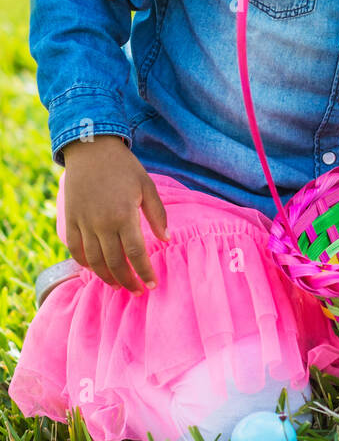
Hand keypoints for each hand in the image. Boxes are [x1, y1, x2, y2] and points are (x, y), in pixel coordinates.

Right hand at [62, 136, 168, 293]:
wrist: (91, 150)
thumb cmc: (124, 167)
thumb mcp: (147, 186)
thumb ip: (157, 214)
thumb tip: (166, 239)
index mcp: (124, 216)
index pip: (136, 254)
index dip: (144, 272)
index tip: (152, 285)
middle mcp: (102, 224)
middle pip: (114, 263)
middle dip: (127, 281)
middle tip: (137, 291)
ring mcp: (83, 223)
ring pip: (94, 261)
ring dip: (106, 277)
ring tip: (118, 285)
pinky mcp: (70, 220)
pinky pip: (74, 249)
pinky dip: (83, 263)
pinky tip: (94, 270)